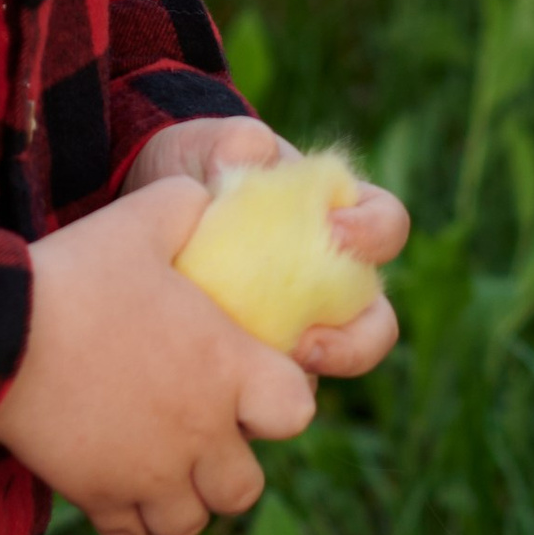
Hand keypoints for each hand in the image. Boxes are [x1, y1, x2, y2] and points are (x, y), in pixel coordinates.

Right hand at [0, 176, 314, 534]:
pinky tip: (116, 488)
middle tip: (201, 437)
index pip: (298, 411)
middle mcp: (201, 433)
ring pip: (192, 523)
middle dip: (230, 468)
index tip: (252, 385)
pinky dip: (131, 522)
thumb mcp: (138, 222)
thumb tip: (201, 193)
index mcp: (228, 369)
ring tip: (160, 468)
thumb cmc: (75, 276)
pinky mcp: (99, 496)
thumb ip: (182, 206)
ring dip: (184, 502)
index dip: (282, 399)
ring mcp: (151, 474)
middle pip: (245, 488)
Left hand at [122, 115, 408, 377]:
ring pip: (329, 371)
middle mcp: (335, 284)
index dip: (372, 233)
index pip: (387, 225)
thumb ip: (233, 143)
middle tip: (308, 341)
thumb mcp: (206, 148)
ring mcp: (301, 330)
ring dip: (307, 381)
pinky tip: (223, 384)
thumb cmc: (196, 173)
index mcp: (343, 221)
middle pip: (376, 325)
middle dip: (355, 342)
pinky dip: (258, 391)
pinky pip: (275, 391)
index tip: (333, 231)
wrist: (146, 218)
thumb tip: (249, 154)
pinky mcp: (262, 364)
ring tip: (267, 373)